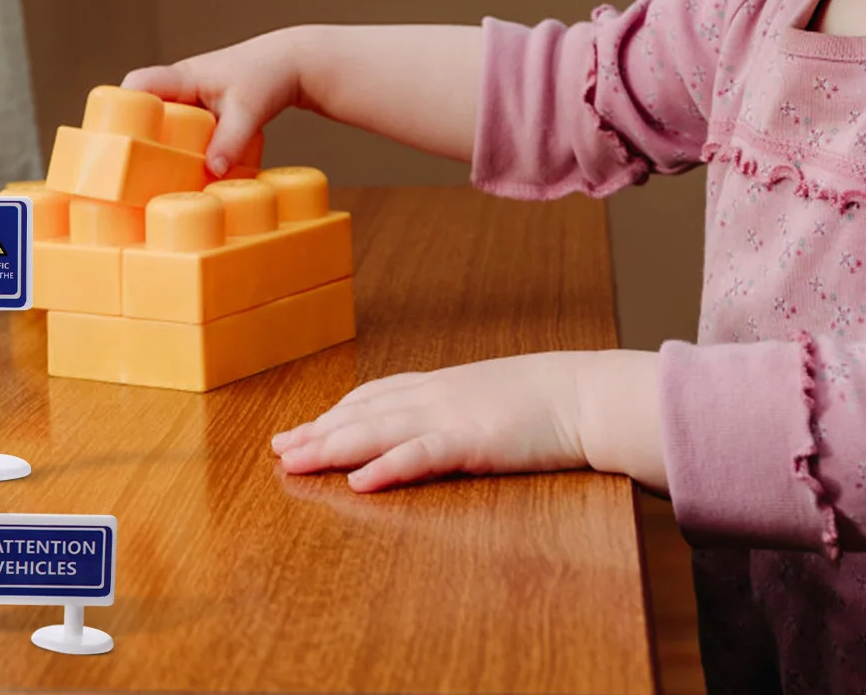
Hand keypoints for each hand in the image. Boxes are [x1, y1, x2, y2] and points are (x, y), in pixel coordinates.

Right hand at [123, 28, 303, 174]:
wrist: (291, 64)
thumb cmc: (268, 77)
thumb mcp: (249, 111)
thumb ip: (231, 141)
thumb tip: (212, 172)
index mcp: (183, 77)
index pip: (138, 84)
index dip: (120, 106)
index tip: (113, 136)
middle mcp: (181, 85)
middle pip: (141, 107)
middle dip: (130, 133)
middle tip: (125, 167)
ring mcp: (191, 98)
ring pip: (160, 120)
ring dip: (154, 143)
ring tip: (145, 177)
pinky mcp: (203, 111)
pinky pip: (179, 128)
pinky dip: (176, 146)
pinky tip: (178, 172)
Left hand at [271, 350, 666, 492]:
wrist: (587, 394)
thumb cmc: (547, 399)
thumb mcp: (489, 397)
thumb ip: (457, 406)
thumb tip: (432, 422)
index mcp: (442, 386)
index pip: (374, 396)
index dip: (335, 412)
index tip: (303, 426)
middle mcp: (436, 395)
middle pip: (362, 413)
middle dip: (317, 432)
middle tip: (279, 449)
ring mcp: (451, 416)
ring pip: (378, 431)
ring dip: (332, 447)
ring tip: (295, 462)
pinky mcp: (472, 440)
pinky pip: (422, 454)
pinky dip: (387, 466)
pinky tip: (360, 481)